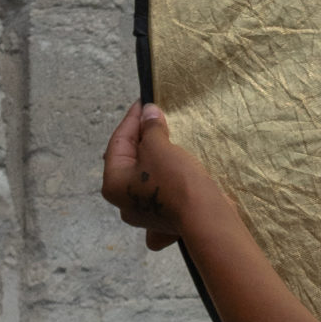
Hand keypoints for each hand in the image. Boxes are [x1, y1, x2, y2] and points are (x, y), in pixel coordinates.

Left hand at [101, 100, 200, 251]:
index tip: (143, 102)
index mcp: (113, 183)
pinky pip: (162, 193)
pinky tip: (174, 167)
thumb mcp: (159, 147)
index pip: (118, 142)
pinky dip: (166, 178)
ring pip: (146, 178)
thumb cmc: (176, 181)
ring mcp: (144, 214)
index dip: (132, 119)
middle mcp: (123, 202)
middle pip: (130, 161)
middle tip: (155, 119)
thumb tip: (148, 111)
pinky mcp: (165, 219)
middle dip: (143, 140)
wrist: (206, 217)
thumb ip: (151, 127)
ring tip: (168, 140)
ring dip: (155, 159)